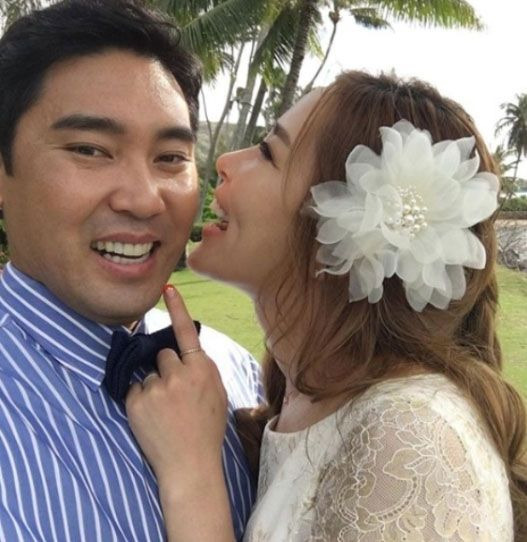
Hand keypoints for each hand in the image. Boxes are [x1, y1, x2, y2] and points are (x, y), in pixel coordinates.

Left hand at [126, 285, 227, 491]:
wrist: (191, 463)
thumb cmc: (207, 427)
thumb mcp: (217, 392)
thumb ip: (202, 368)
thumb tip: (187, 352)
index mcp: (202, 369)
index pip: (186, 332)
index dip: (177, 308)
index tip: (167, 289)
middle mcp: (179, 373)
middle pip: (163, 354)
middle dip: (166, 368)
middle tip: (175, 394)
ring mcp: (156, 387)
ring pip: (149, 373)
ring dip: (153, 386)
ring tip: (165, 411)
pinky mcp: (137, 401)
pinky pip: (136, 389)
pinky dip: (141, 400)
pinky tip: (153, 417)